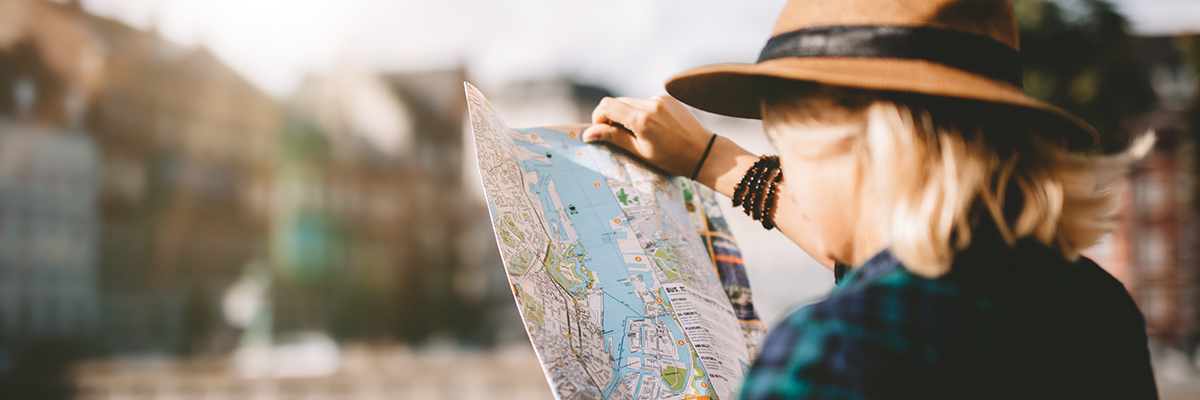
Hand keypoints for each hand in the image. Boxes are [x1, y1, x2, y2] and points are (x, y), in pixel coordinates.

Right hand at [583, 94, 713, 176]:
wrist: (703, 153)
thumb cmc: (671, 158)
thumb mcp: (640, 152)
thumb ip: (614, 138)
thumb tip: (588, 133)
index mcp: (642, 118)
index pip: (607, 105)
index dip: (599, 118)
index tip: (603, 132)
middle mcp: (650, 103)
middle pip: (617, 103)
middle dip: (613, 118)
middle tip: (621, 137)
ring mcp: (660, 98)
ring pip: (631, 102)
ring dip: (628, 115)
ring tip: (641, 135)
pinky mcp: (667, 98)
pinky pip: (645, 102)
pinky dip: (642, 113)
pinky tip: (654, 128)